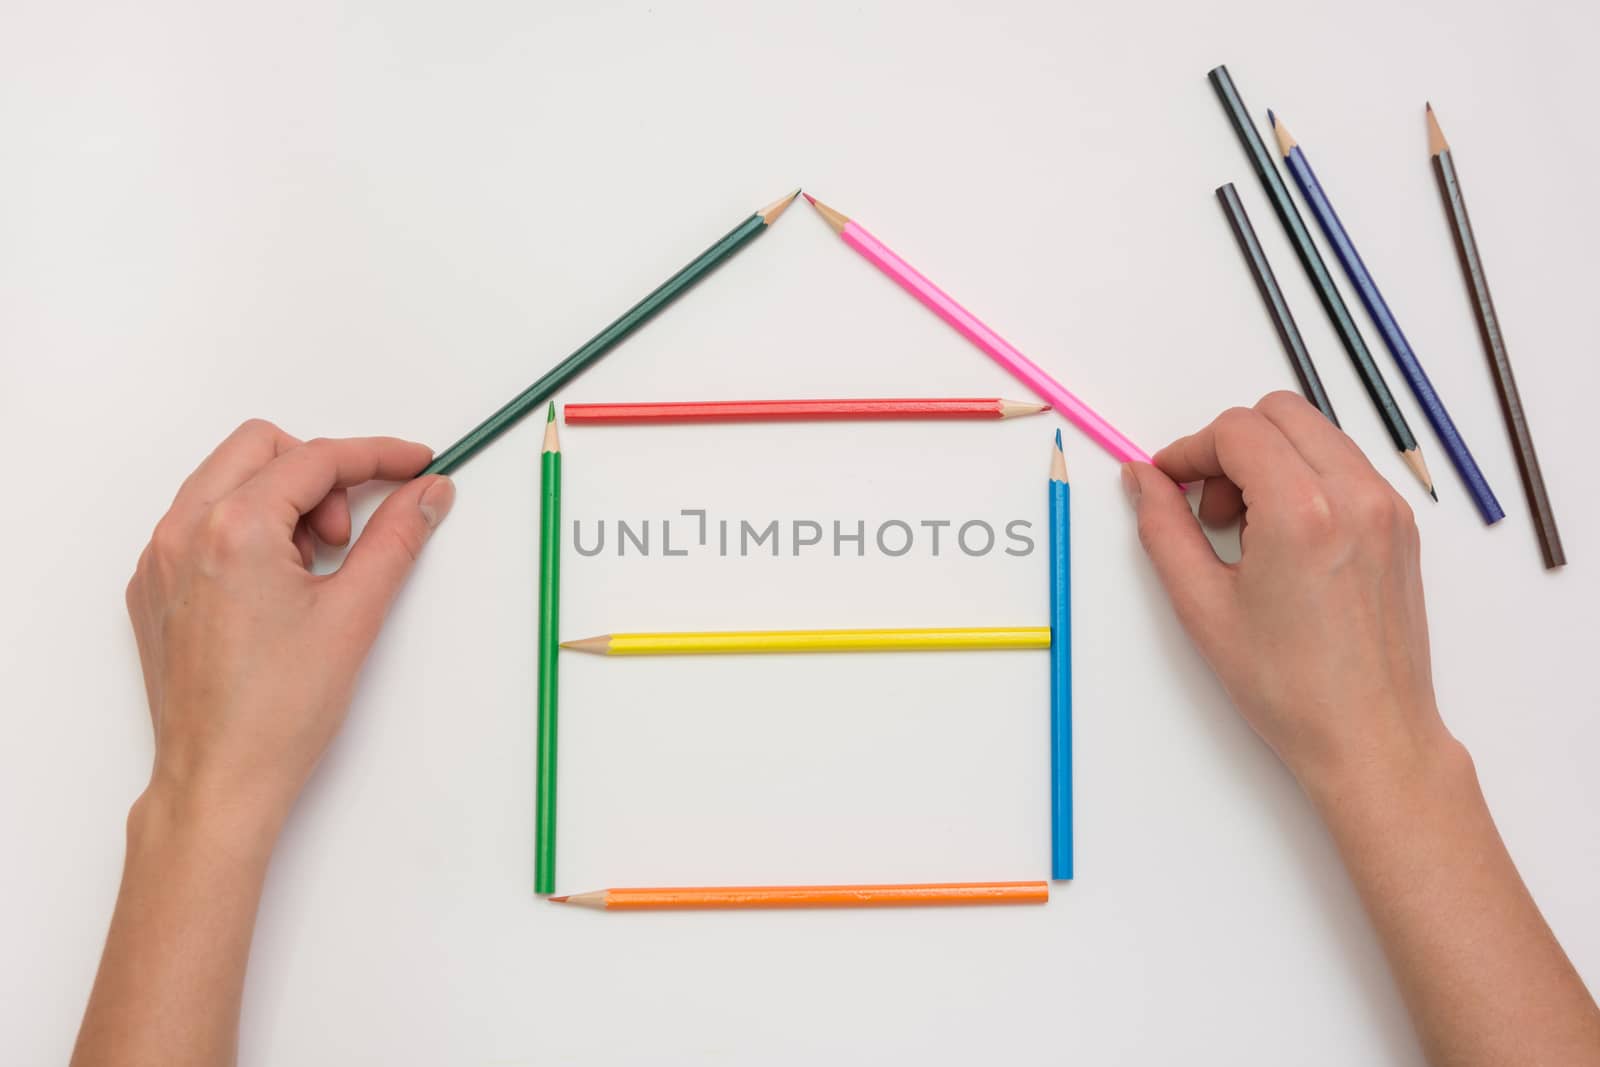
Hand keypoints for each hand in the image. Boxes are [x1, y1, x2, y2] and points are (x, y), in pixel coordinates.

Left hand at [125, 420, 453, 835]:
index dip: (377, 456)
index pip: (316, 459)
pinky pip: (200, 522)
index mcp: (233, 530)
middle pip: (262, 448)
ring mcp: (158, 559)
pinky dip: (246, 530)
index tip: (414, 464)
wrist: (221, 779)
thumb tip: (427, 493)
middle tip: (351, 534)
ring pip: (227, 481)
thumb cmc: (278, 712)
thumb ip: (398, 537)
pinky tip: (277, 584)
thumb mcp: (355, 613)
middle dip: (320, 475)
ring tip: (314, 565)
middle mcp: (182, 532)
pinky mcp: (152, 588)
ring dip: (282, 500)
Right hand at [1121, 391, 1450, 794]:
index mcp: (1302, 511)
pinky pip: (1345, 467)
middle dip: (1231, 447)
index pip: (1237, 430)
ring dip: (1269, 461)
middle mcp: (1355, 495)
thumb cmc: (1289, 686)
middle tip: (1208, 510)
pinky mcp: (1402, 527)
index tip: (1168, 484)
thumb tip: (1142, 479)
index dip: (1189, 450)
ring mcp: (1387, 508)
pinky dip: (1306, 480)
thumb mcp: (1203, 605)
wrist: (1370, 736)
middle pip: (1280, 413)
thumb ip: (1163, 528)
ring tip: (1247, 532)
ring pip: (1316, 435)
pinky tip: (1285, 542)